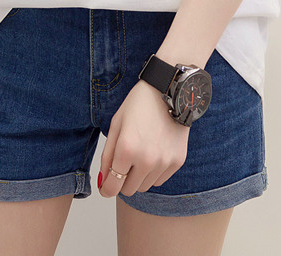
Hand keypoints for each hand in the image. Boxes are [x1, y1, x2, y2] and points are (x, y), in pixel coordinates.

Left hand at [98, 80, 189, 198]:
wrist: (169, 91)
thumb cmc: (139, 104)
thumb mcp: (116, 125)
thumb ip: (107, 156)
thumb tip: (103, 181)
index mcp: (127, 149)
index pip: (112, 187)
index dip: (106, 188)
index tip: (106, 185)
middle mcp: (146, 160)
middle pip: (128, 190)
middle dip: (122, 180)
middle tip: (124, 163)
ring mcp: (164, 162)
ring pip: (145, 186)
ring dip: (139, 176)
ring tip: (141, 153)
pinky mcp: (177, 161)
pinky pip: (160, 180)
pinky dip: (154, 172)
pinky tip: (154, 152)